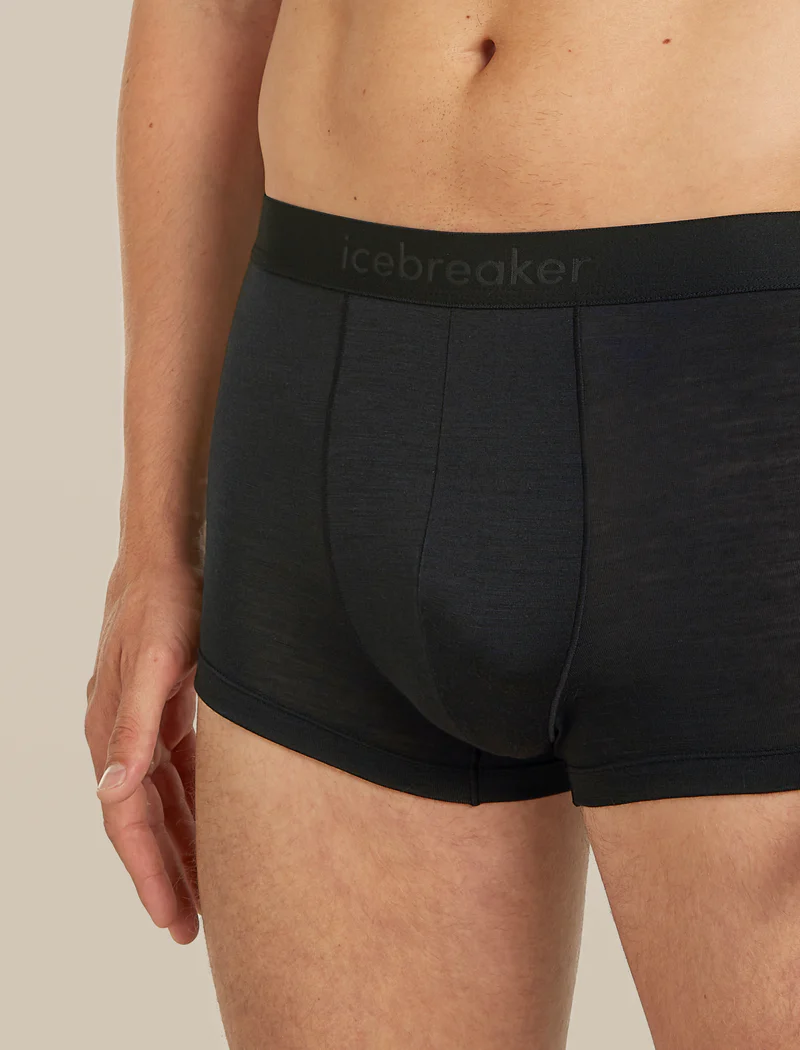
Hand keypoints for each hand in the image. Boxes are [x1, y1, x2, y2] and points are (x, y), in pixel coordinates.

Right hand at [85, 558, 203, 943]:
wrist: (165, 559)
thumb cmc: (163, 605)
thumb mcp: (154, 664)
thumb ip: (134, 725)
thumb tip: (109, 789)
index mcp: (114, 732)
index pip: (127, 821)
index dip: (150, 872)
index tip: (174, 920)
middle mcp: (122, 736)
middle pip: (143, 822)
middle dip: (165, 875)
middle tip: (190, 929)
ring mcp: (143, 724)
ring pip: (161, 803)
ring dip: (180, 847)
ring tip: (204, 894)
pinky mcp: (166, 711)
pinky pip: (178, 774)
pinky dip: (193, 806)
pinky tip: (215, 827)